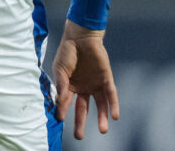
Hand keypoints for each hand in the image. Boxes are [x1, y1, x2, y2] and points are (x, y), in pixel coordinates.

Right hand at [52, 20, 119, 139]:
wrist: (80, 36)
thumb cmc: (67, 52)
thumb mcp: (61, 72)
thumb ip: (62, 89)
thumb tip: (59, 107)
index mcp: (70, 86)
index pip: (67, 103)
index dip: (63, 111)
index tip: (59, 120)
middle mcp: (83, 88)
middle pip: (83, 109)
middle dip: (81, 122)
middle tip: (78, 137)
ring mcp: (95, 84)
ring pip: (100, 105)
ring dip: (101, 117)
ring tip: (102, 130)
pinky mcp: (106, 79)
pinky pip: (111, 94)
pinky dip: (113, 105)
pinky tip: (114, 116)